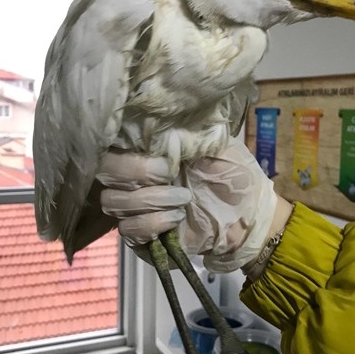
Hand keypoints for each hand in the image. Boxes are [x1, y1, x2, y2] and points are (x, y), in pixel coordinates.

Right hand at [97, 138, 291, 273]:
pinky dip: (152, 223)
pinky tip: (176, 218)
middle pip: (104, 171)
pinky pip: (128, 230)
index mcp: (147, 151)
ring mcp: (135, 208)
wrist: (250, 217)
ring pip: (113, 202)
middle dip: (134, 172)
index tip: (161, 155)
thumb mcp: (214, 143)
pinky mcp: (141, 238)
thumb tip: (160, 115)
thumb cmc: (233, 175)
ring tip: (183, 199)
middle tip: (168, 173)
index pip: (112, 143)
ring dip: (149, 200)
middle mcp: (134, 178)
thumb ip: (186, 130)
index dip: (126, 149)